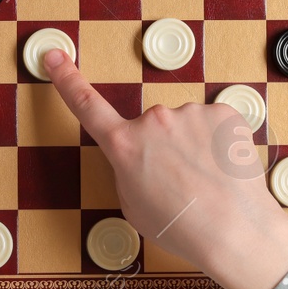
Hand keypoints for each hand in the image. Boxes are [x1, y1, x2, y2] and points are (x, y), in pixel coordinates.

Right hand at [42, 49, 287, 288]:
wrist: (234, 232)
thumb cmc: (182, 228)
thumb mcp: (133, 206)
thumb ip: (128, 170)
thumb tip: (141, 156)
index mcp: (124, 145)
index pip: (86, 105)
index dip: (66, 79)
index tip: (53, 57)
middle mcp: (153, 120)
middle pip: (153, 127)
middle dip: (163, 149)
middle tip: (180, 184)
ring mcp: (190, 112)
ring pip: (186, 126)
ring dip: (194, 147)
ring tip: (206, 183)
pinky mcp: (222, 113)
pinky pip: (214, 125)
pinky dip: (219, 144)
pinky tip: (224, 170)